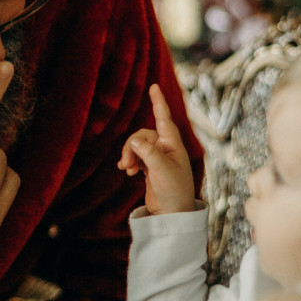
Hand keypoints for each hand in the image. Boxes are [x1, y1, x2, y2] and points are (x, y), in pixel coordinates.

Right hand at [117, 84, 194, 213]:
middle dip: (131, 146)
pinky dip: (130, 161)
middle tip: (126, 164)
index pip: (163, 118)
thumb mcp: (161, 170)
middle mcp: (166, 148)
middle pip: (142, 135)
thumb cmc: (173, 192)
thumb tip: (134, 141)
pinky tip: (127, 172)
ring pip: (137, 145)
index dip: (158, 102)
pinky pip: (136, 156)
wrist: (172, 215)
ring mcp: (158, 157)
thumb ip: (148, 153)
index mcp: (173, 145)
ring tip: (127, 169)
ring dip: (129, 155)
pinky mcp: (151, 167)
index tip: (154, 86)